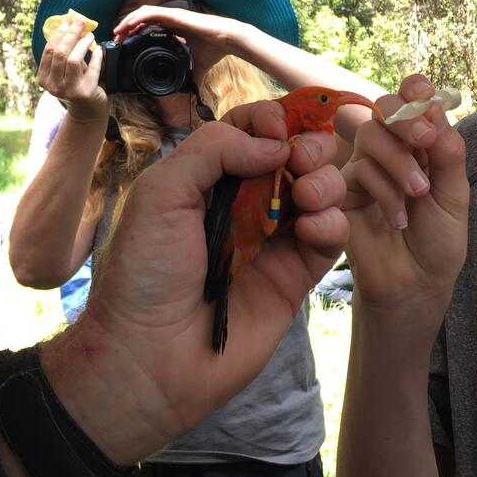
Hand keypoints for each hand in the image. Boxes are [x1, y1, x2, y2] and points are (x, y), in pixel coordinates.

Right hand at [37, 18, 106, 121]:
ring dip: (83, 44)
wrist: (87, 109)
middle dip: (70, 35)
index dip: (58, 34)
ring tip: (90, 35)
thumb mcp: (63, 72)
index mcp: (44, 79)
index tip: (67, 22)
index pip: (49, 51)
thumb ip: (63, 54)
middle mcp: (54, 86)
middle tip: (80, 23)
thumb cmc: (74, 84)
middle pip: (60, 53)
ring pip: (74, 60)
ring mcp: (69, 90)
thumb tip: (68, 25)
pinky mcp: (86, 92)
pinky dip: (96, 57)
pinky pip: (92, 69)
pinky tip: (98, 49)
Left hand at [39, 102, 347, 464]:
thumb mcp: (161, 193)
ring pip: (321, 192)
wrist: (149, 357)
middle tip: (302, 160)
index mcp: (207, 178)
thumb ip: (215, 150)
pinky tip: (313, 228)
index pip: (253, 130)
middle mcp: (244, 203)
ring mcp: (273, 239)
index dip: (273, 120)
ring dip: (325, 183)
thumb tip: (276, 144)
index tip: (277, 130)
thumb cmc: (144, 274)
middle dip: (310, 147)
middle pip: (296, 156)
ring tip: (308, 196)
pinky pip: (330, 238)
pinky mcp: (296, 276)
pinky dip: (331, 224)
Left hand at [112, 4, 238, 78]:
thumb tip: (192, 91)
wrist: (226, 40)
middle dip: (127, 28)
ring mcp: (171, 15)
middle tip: (117, 40)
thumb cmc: (215, 49)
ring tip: (117, 32)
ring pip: (142, 13)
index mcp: (174, 28)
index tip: (126, 44)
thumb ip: (193, 76)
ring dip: (128, 21)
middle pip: (142, 19)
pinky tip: (127, 26)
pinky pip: (149, 13)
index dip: (136, 33)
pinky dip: (136, 18)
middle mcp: (171, 20)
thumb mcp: (198, 66)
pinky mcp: (173, 15)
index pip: (149, 26)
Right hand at [341, 74, 468, 313]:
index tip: (423, 89)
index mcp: (420, 144)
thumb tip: (435, 104)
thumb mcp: (454, 195)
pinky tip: (397, 219)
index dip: (414, 89)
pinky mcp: (341, 192)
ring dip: (398, 161)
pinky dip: (382, 190)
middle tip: (427, 141)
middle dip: (406, 119)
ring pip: (369, 134)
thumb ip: (447, 152)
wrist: (415, 285)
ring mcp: (363, 168)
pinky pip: (355, 171)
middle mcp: (389, 149)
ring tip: (418, 194)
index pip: (412, 101)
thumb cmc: (437, 241)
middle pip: (385, 109)